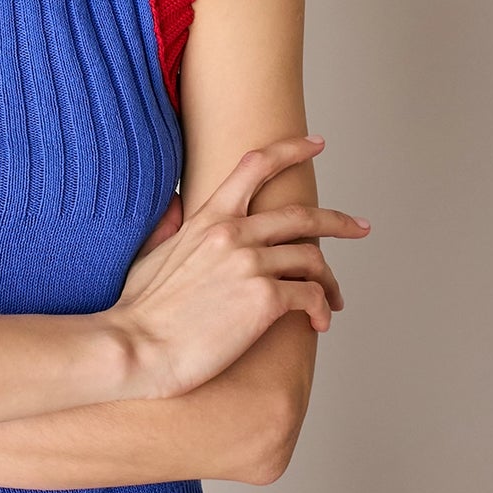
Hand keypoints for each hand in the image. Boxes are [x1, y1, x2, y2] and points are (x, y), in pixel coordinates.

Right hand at [108, 135, 370, 401]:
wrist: (132, 348)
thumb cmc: (137, 312)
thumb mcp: (149, 255)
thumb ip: (170, 226)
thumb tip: (176, 206)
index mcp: (208, 219)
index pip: (255, 166)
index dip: (291, 149)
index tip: (316, 144)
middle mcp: (234, 233)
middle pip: (303, 216)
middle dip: (339, 221)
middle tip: (360, 227)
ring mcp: (251, 265)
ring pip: (313, 260)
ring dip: (330, 281)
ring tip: (334, 300)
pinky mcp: (265, 300)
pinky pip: (311, 297)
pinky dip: (322, 309)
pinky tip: (319, 323)